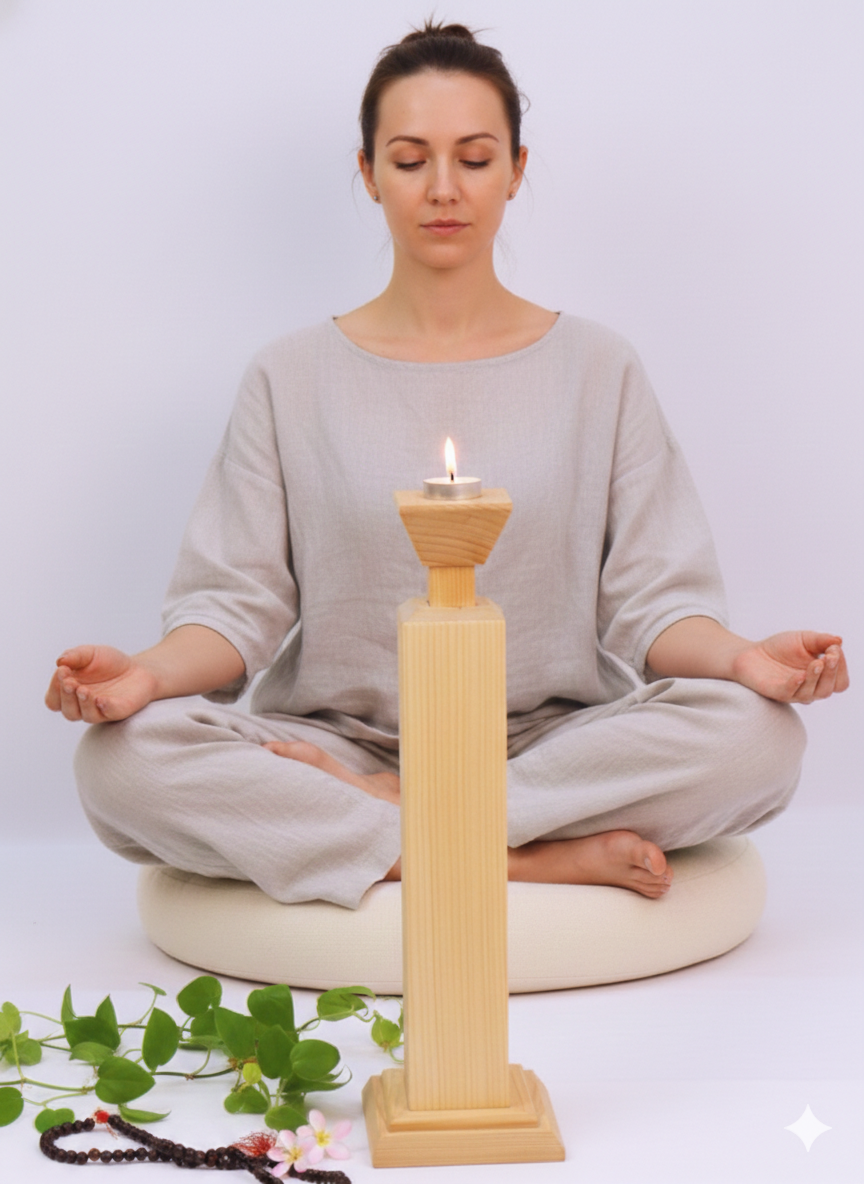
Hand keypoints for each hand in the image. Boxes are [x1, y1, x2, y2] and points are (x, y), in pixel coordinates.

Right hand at [45, 645, 158, 722]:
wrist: (138, 668)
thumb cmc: (109, 663)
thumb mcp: (90, 653)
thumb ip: (74, 656)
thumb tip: (60, 661)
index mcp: (70, 693)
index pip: (53, 699)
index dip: (54, 689)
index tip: (63, 670)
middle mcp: (82, 705)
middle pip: (67, 711)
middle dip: (66, 696)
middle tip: (70, 682)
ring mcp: (100, 710)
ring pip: (86, 716)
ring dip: (83, 703)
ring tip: (84, 690)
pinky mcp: (118, 711)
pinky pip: (109, 713)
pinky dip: (104, 707)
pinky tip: (101, 699)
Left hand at [731, 631, 848, 703]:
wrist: (750, 653)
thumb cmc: (780, 649)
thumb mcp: (804, 639)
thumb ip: (821, 640)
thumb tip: (839, 641)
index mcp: (820, 678)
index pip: (840, 681)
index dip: (841, 668)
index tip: (835, 649)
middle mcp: (809, 688)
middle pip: (828, 689)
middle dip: (832, 672)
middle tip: (830, 656)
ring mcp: (793, 692)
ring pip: (812, 693)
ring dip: (816, 678)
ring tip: (816, 662)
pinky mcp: (775, 692)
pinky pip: (789, 693)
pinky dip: (796, 684)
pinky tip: (800, 675)